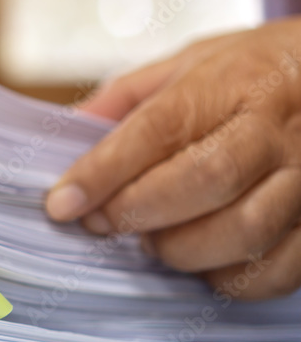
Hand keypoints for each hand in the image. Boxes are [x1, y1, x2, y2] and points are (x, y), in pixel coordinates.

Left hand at [45, 19, 300, 299]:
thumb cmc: (256, 72)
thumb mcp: (190, 62)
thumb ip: (127, 97)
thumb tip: (69, 128)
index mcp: (232, 83)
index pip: (158, 128)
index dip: (103, 171)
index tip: (62, 203)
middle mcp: (277, 129)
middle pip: (204, 181)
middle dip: (138, 212)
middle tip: (103, 223)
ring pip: (244, 231)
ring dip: (181, 249)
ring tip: (153, 240)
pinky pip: (280, 269)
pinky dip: (230, 279)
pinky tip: (204, 263)